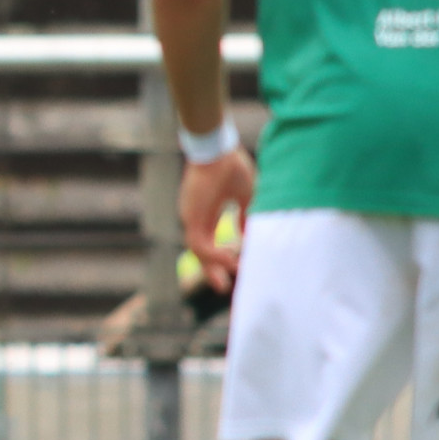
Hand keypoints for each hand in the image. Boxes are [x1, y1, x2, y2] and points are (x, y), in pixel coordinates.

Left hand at [179, 148, 256, 290]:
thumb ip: (245, 216)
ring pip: (198, 251)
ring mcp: (190, 217)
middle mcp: (195, 217)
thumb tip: (248, 235)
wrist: (218, 151)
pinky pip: (199, 244)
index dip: (219, 258)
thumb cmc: (231, 167)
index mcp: (206, 212)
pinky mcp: (190, 216)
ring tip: (232, 275)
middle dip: (212, 271)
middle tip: (223, 289)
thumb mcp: (245, 196)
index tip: (234, 269)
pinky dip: (213, 255)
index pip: (209, 242)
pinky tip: (230, 260)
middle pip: (200, 251)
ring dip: (214, 266)